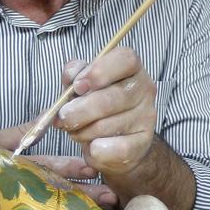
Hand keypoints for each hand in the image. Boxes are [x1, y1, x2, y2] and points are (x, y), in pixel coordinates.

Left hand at [0, 122, 118, 209]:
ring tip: (106, 203)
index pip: (54, 167)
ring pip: (57, 203)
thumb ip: (23, 132)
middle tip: (110, 194)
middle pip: (61, 188)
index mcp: (23, 168)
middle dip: (86, 191)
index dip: (73, 167)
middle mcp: (26, 187)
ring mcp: (23, 202)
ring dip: (81, 204)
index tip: (93, 168)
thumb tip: (48, 118)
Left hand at [53, 48, 156, 176]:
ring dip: (83, 131)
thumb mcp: (81, 84)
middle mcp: (144, 89)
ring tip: (76, 131)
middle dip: (79, 111)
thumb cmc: (95, 106)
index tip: (77, 86)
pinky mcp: (143, 142)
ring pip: (108, 125)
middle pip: (112, 97)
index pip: (125, 59)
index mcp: (130, 68)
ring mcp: (146, 116)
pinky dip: (98, 150)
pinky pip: (118, 148)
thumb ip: (74, 74)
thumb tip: (72, 77)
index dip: (99, 71)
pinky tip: (92, 147)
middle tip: (63, 118)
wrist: (113, 141)